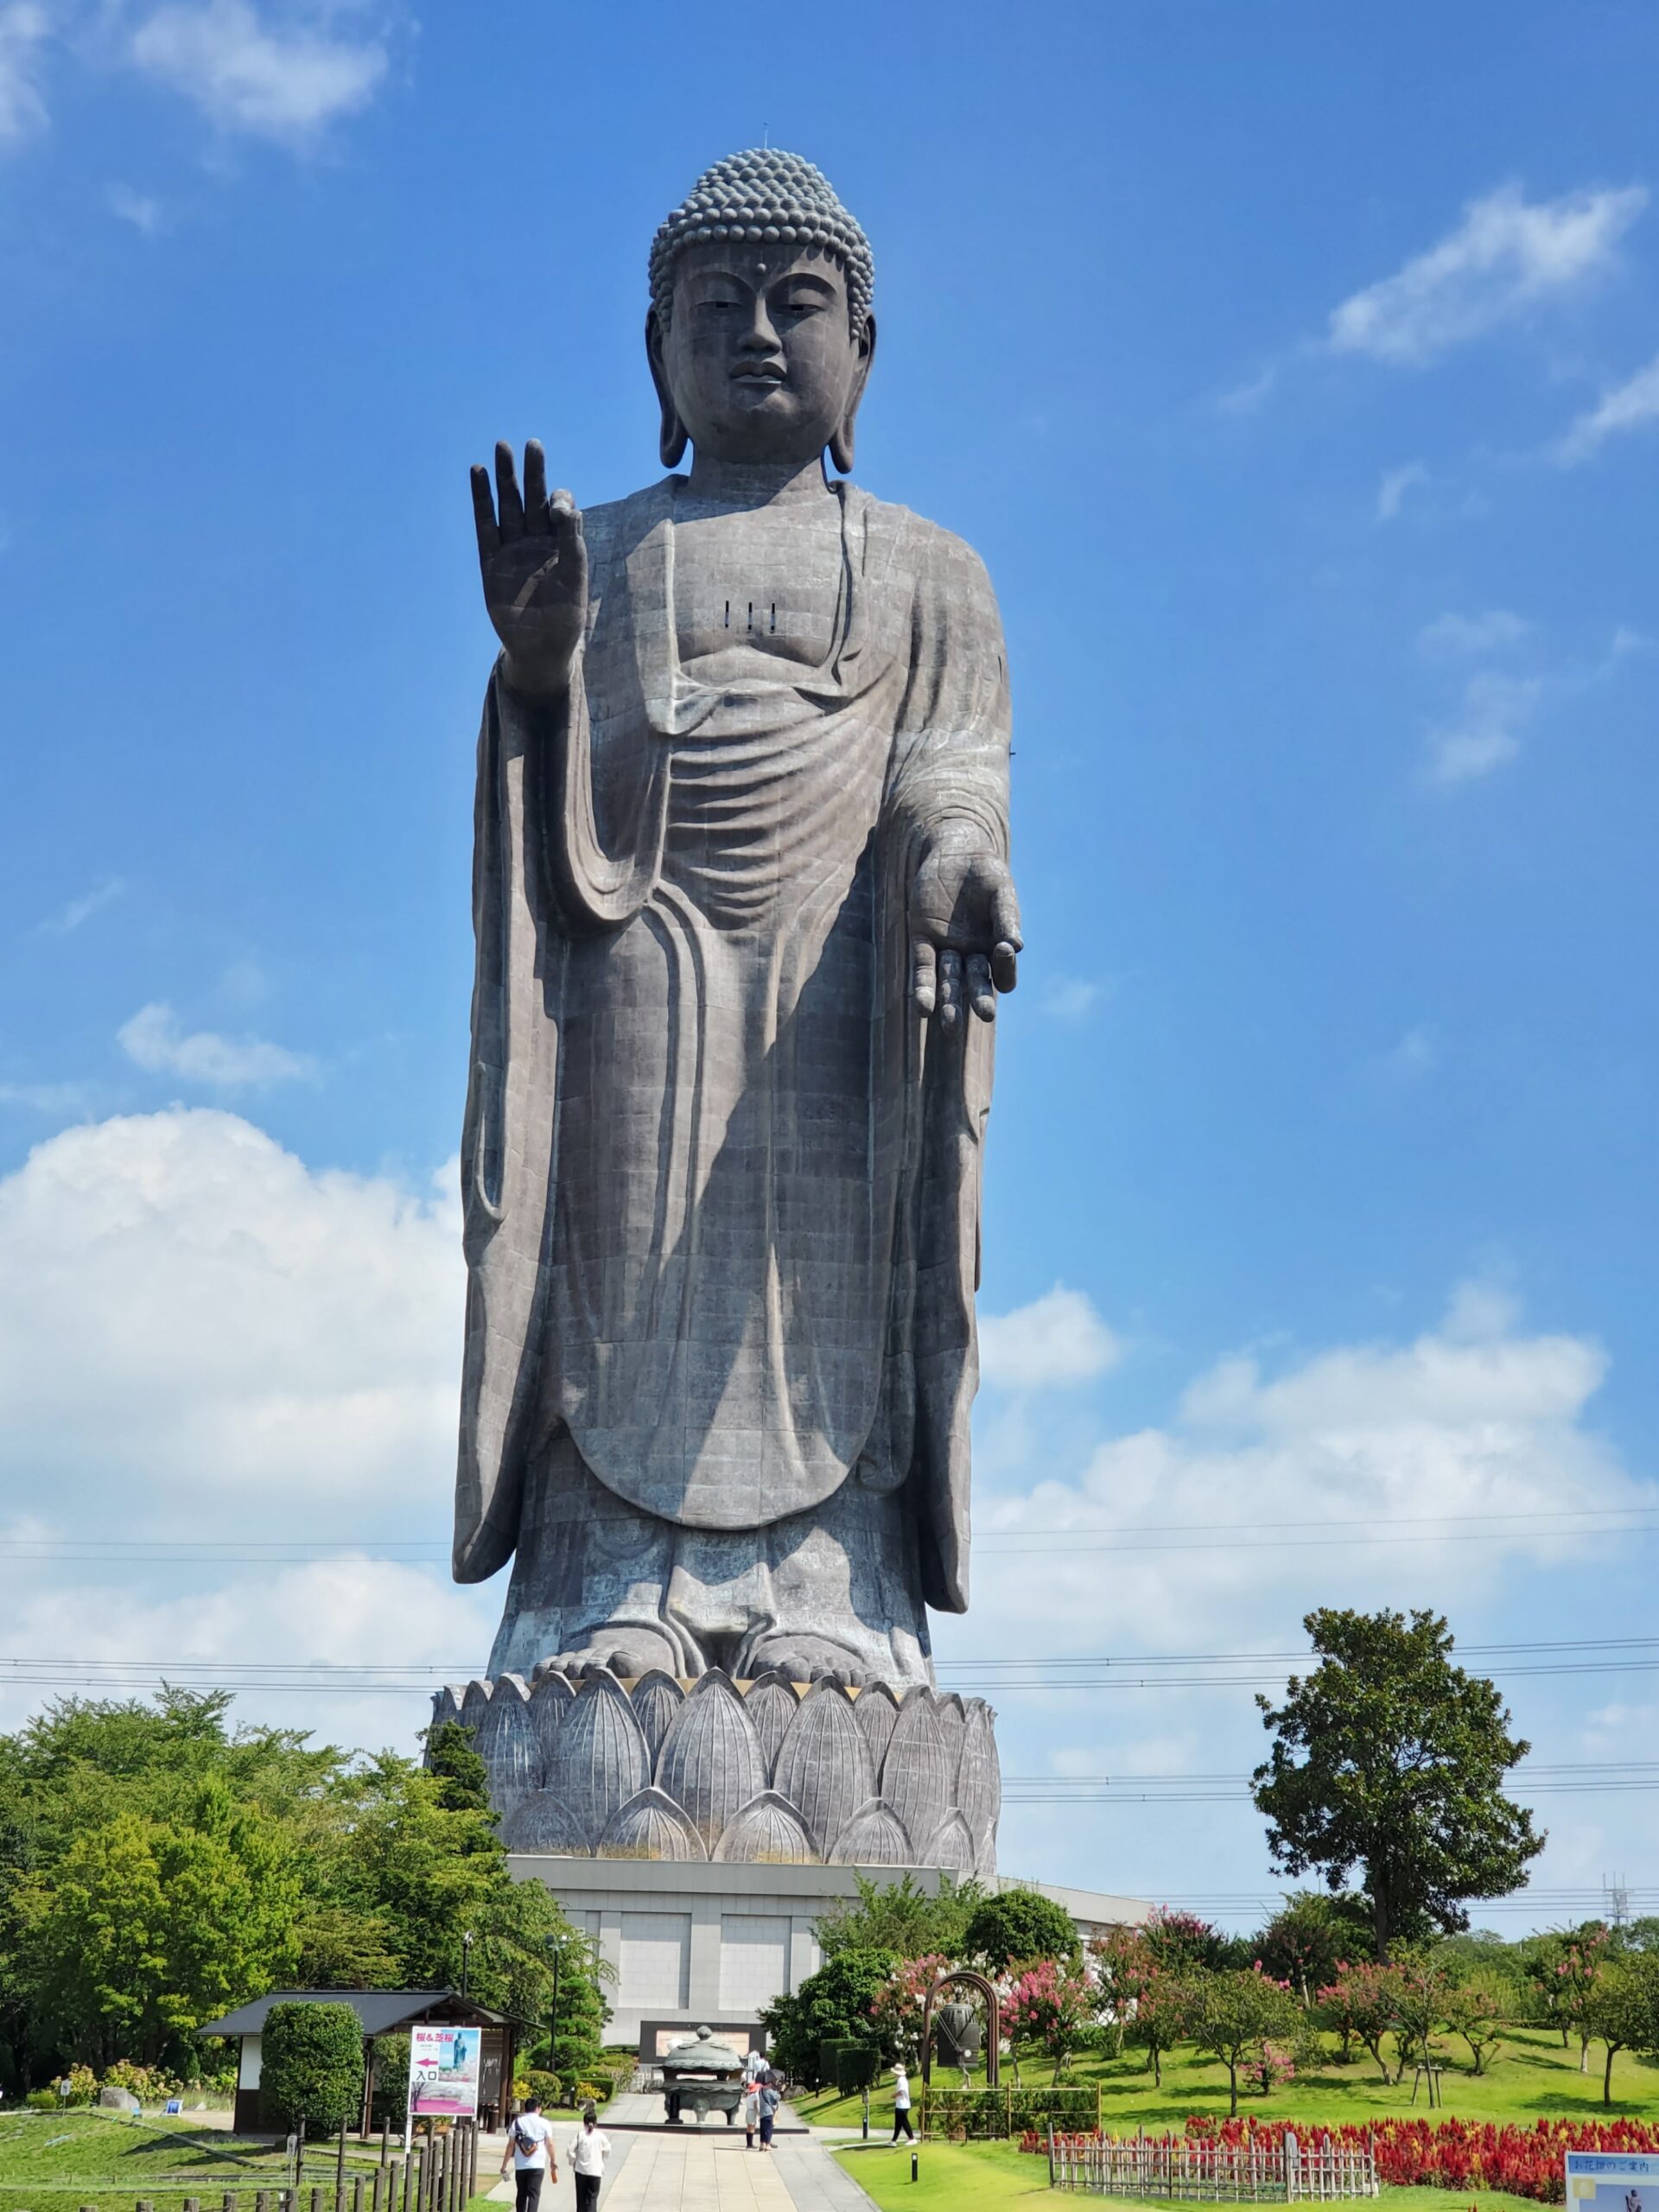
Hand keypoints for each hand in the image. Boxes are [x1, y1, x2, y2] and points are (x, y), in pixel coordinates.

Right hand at [470, 439, 587, 696]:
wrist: (541, 649)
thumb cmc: (565, 618)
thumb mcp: (575, 579)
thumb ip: (572, 542)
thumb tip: (567, 507)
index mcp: (561, 544)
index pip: (559, 510)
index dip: (559, 501)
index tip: (557, 508)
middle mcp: (537, 542)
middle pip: (533, 499)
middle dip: (532, 473)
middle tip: (530, 444)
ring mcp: (513, 550)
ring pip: (508, 506)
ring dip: (504, 479)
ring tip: (500, 448)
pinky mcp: (491, 561)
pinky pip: (485, 526)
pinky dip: (481, 502)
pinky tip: (478, 475)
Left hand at [908, 826, 1021, 1026]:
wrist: (954, 851)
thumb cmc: (985, 872)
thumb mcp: (1000, 890)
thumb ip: (1007, 917)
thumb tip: (1016, 947)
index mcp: (997, 947)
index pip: (1003, 972)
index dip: (1006, 967)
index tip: (1005, 950)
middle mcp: (972, 954)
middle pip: (976, 983)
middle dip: (979, 999)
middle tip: (985, 1016)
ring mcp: (947, 949)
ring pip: (948, 981)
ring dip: (948, 1001)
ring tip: (949, 1023)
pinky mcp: (923, 939)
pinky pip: (922, 968)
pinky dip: (923, 987)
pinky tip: (923, 1008)